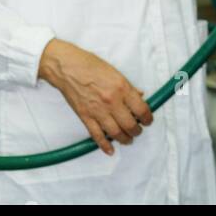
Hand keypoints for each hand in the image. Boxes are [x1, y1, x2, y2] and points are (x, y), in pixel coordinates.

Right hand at [37, 39, 152, 154]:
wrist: (67, 67)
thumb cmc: (91, 65)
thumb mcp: (116, 72)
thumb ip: (129, 88)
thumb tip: (140, 97)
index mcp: (122, 88)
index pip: (141, 109)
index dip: (147, 118)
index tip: (148, 120)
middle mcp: (112, 101)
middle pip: (130, 124)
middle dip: (137, 131)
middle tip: (138, 131)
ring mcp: (98, 111)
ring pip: (115, 133)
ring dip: (124, 139)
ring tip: (128, 139)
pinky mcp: (85, 117)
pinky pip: (97, 135)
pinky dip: (104, 145)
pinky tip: (110, 150)